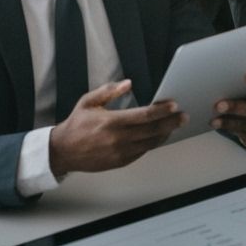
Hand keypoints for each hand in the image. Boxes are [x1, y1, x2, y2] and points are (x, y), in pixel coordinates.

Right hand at [48, 80, 185, 175]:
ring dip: (165, 134)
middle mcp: (117, 139)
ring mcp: (119, 153)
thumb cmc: (76, 125)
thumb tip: (128, 83)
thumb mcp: (88, 102)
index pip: (143, 116)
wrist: (61, 152)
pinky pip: (142, 152)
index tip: (174, 105)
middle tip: (184, 116)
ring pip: (150, 143)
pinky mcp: (120, 162)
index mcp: (111, 122)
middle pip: (152, 130)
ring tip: (176, 125)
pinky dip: (153, 144)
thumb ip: (109, 91)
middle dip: (171, 123)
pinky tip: (160, 136)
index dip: (161, 110)